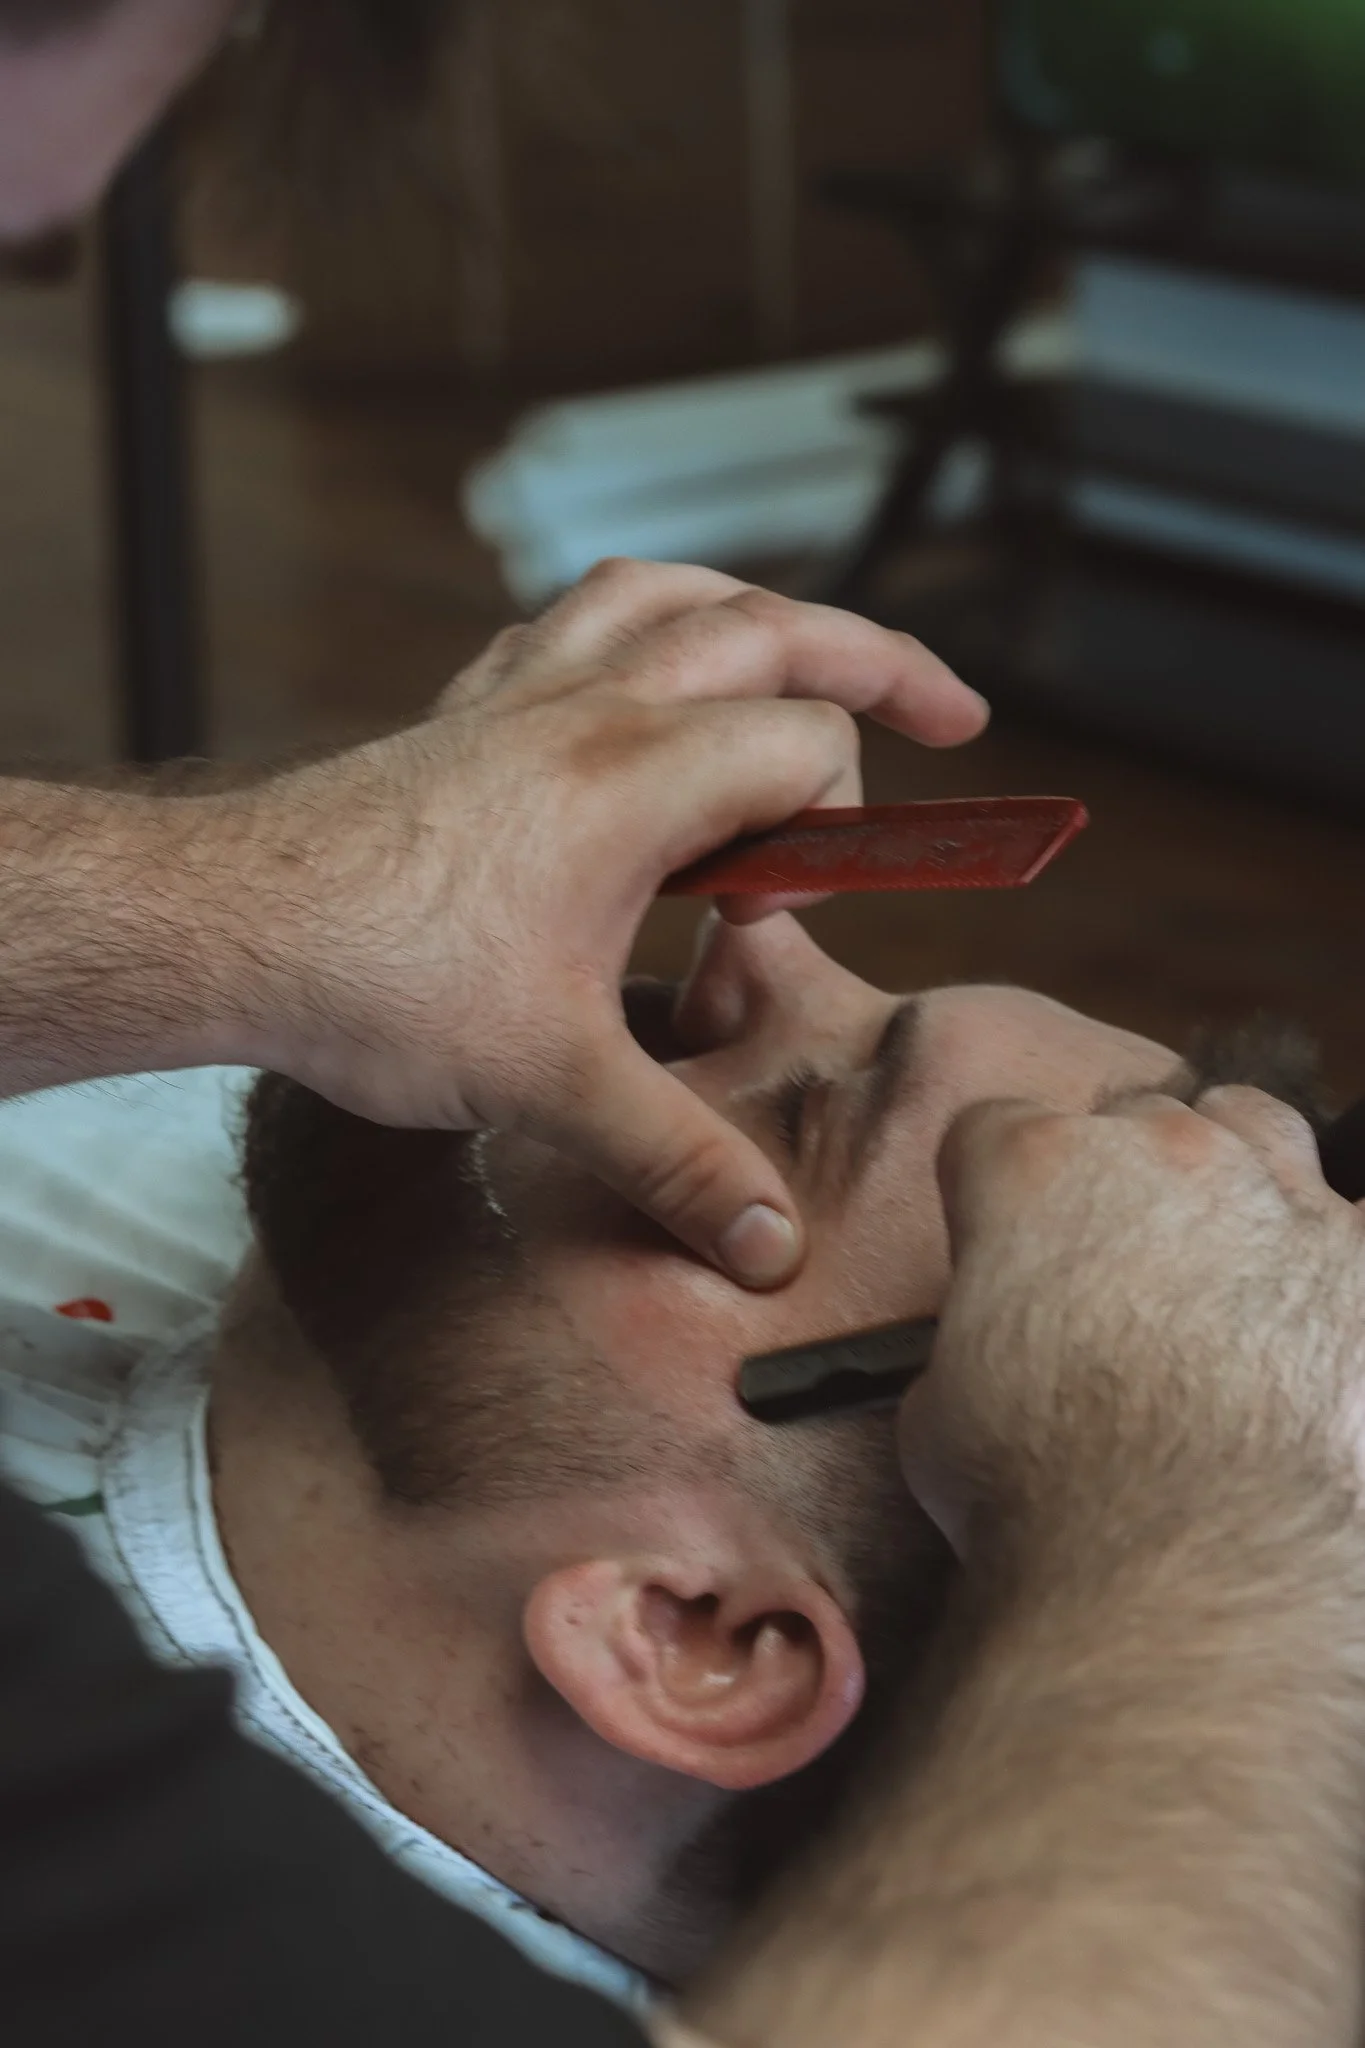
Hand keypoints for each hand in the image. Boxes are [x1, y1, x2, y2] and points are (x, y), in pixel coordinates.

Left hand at [211, 559, 985, 1284]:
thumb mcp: (550, 1084)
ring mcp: (523, 696)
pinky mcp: (467, 710)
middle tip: (956, 713)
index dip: (837, 827)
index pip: (810, 746)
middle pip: (774, 628)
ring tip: (808, 655)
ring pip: (671, 595)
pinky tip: (642, 678)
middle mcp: (592, 708)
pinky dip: (641, 627)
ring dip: (756, 614)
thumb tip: (772, 1242)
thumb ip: (677, 1159)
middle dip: (882, 663)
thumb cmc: (377, 981)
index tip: (777, 913)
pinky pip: (576, 621)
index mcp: (639, 777)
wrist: (231, 925)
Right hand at [901, 1087, 1364, 1555]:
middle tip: (1113, 1270)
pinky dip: (1330, 1261)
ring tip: (1224, 1256)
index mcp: (1034, 1171)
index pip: (993, 1129)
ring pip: (1253, 1125)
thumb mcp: (937, 1411)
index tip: (996, 1243)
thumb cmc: (1039, 1497)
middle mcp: (1163, 1155)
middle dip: (1119, 1179)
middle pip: (1134, 1119)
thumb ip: (974, 1338)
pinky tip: (1312, 1321)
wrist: (1189, 1574)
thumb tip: (1002, 1349)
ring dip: (1231, 1173)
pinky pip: (1354, 1219)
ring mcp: (1283, 1199)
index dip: (988, 1190)